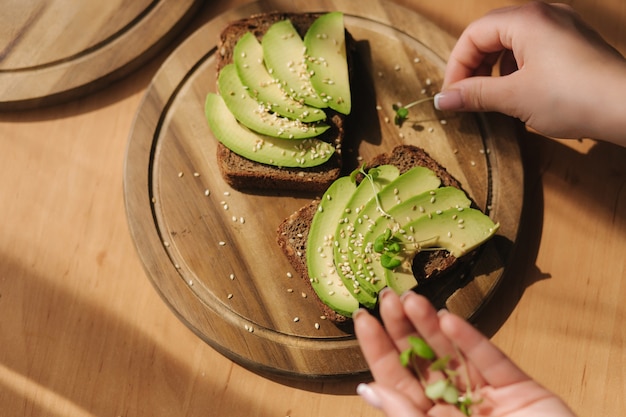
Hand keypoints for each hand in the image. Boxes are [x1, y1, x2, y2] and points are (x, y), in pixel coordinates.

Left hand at [354, 289, 576, 415]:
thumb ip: (405, 416)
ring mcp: (485, 395)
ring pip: (453, 354)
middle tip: (387, 296)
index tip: (363, 318)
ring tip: (412, 299)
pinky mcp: (517, 387)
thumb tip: (367, 390)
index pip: (396, 381)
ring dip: (432, 326)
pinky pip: (490, 360)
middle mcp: (454, 406)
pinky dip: (471, 340)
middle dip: (402, 328)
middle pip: (421, 361)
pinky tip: (450, 320)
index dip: (378, 349)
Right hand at [434, 2, 625, 145]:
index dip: (457, 65)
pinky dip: (517, 68)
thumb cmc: (575, 97)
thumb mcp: (514, 97)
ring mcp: (562, 27)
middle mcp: (545, 14)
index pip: (474, 34)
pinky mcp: (574, 44)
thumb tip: (444, 99)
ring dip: (494, 68)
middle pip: (492, 34)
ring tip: (491, 96)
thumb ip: (475, 94)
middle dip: (474, 66)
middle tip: (466, 96)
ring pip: (512, 41)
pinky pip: (534, 48)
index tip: (452, 94)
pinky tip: (518, 91)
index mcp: (527, 19)